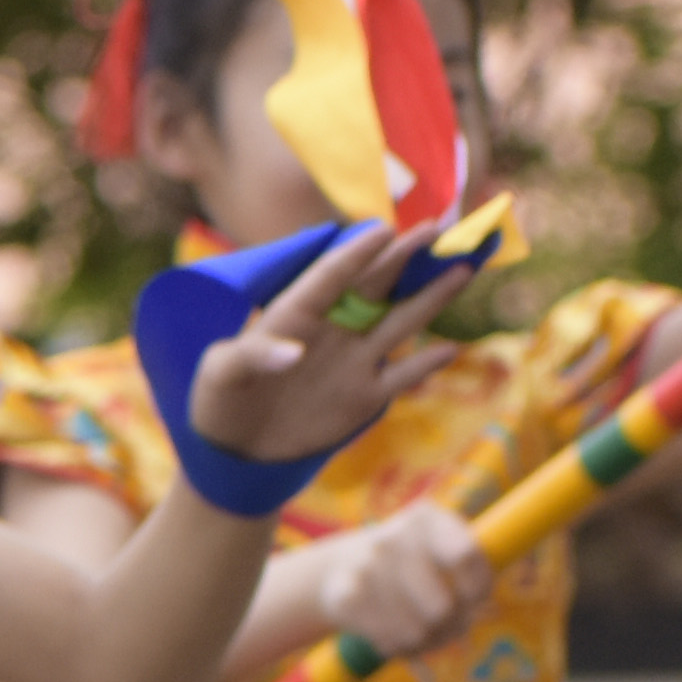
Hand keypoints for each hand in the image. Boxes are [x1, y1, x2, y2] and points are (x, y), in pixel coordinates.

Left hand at [184, 223, 463, 461]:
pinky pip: (402, 376)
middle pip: (377, 286)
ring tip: (463, 269)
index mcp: (294, 314)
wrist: (234, 453)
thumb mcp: (220, 374)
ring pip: (400, 321)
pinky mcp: (365, 397)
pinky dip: (427, 365)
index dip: (357, 254)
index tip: (385, 230)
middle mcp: (332, 329)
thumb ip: (252, 357)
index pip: (331, 277)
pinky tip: (452, 349)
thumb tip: (294, 351)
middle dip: (408, 257)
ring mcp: (353, 361)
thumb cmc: (219, 400)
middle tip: (439, 229)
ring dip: (431, 297)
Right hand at [303, 509, 499, 658]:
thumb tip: (475, 612)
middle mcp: (395, 536)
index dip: (478, 588)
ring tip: (421, 629)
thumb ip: (474, 572)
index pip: (467, 556)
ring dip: (427, 640)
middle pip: (444, 608)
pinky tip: (394, 633)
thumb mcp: (444, 550)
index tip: (477, 599)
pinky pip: (391, 642)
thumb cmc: (414, 564)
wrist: (341, 566)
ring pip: (418, 632)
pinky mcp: (346, 597)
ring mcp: (367, 565)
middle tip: (447, 622)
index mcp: (428, 519)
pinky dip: (399, 647)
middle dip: (452, 625)